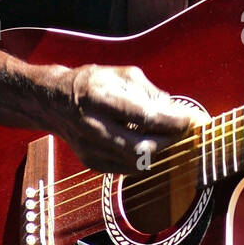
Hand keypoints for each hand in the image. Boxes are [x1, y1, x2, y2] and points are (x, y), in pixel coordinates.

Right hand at [58, 64, 197, 173]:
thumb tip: (178, 112)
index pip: (144, 116)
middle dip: (168, 142)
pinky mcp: (91, 162)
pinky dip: (143, 158)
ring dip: (159, 150)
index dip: (172, 121)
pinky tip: (146, 143)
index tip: (189, 119)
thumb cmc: (93, 84)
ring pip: (137, 162)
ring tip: (166, 136)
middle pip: (140, 148)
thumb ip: (151, 93)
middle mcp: (92, 126)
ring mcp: (90, 148)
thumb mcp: (122, 75)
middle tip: (181, 131)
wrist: (54, 101)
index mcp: (99, 98)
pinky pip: (127, 168)